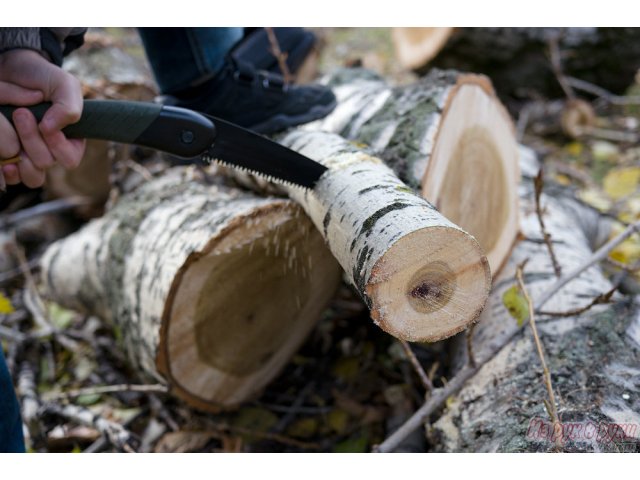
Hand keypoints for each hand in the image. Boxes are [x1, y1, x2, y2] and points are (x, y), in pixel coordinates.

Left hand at [0, 49, 84, 187]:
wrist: (11, 70)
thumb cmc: (42, 78)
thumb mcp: (64, 84)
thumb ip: (69, 107)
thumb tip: (51, 129)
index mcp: (70, 141)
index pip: (69, 160)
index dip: (58, 146)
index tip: (45, 124)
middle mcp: (49, 152)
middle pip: (45, 164)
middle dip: (32, 139)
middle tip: (21, 113)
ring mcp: (27, 157)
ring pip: (30, 175)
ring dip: (19, 154)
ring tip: (11, 125)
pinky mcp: (7, 157)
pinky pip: (11, 177)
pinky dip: (7, 170)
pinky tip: (4, 159)